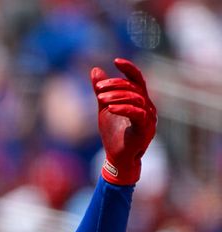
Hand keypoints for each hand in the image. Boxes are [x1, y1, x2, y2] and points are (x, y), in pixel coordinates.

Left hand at [91, 58, 156, 185]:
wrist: (117, 158)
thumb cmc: (113, 134)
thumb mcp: (104, 108)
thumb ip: (101, 91)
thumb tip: (95, 69)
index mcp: (140, 100)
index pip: (137, 79)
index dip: (129, 68)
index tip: (115, 60)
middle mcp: (148, 107)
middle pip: (134, 88)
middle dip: (115, 86)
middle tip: (98, 89)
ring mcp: (149, 118)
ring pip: (136, 99)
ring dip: (116, 97)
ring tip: (100, 99)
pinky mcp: (146, 129)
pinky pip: (137, 114)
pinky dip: (123, 109)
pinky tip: (110, 108)